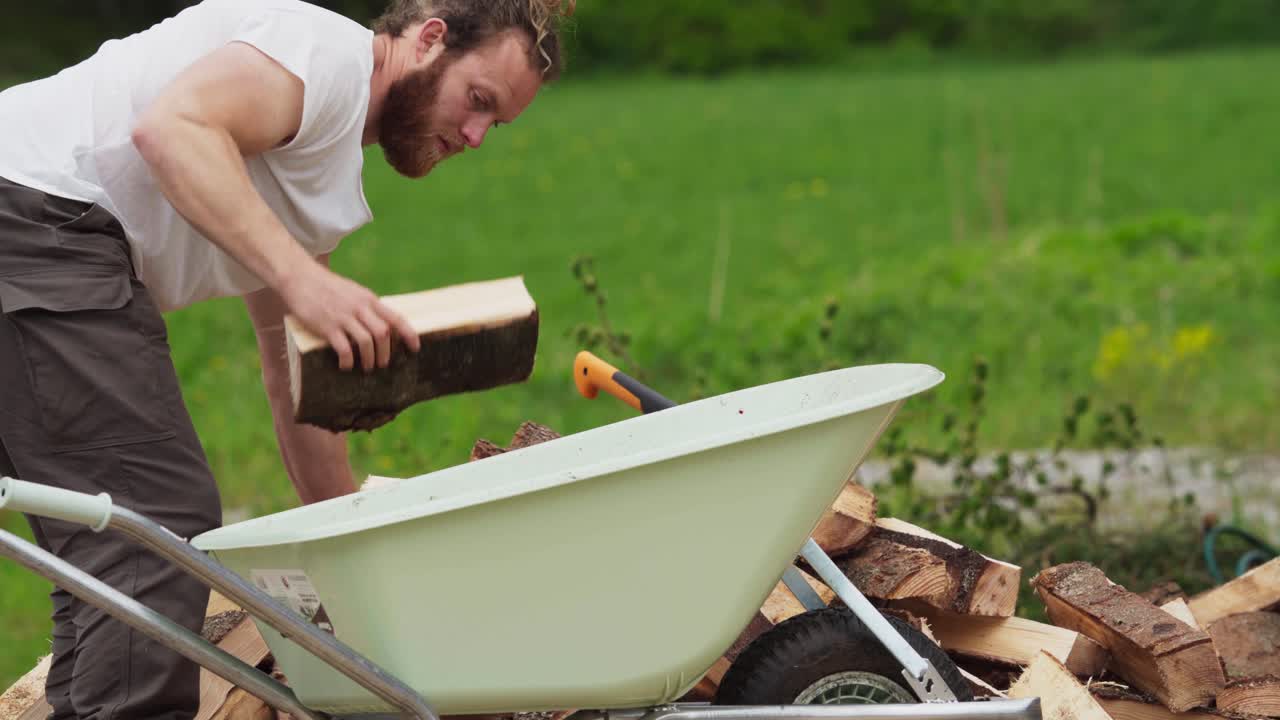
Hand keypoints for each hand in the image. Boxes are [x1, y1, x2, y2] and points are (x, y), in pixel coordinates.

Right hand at [278, 260, 420, 371]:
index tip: (415, 348)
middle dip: (386, 353)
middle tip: (383, 364)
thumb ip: (366, 306)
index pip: (396, 317)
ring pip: (367, 342)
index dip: (408, 334)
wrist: (299, 277)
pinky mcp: (327, 326)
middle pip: (383, 333)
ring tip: (367, 367)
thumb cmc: (326, 287)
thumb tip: (379, 325)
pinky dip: (348, 360)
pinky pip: (344, 348)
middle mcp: (359, 308)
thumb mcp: (353, 292)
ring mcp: (343, 317)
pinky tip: (346, 365)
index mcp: (368, 299)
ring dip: (370, 359)